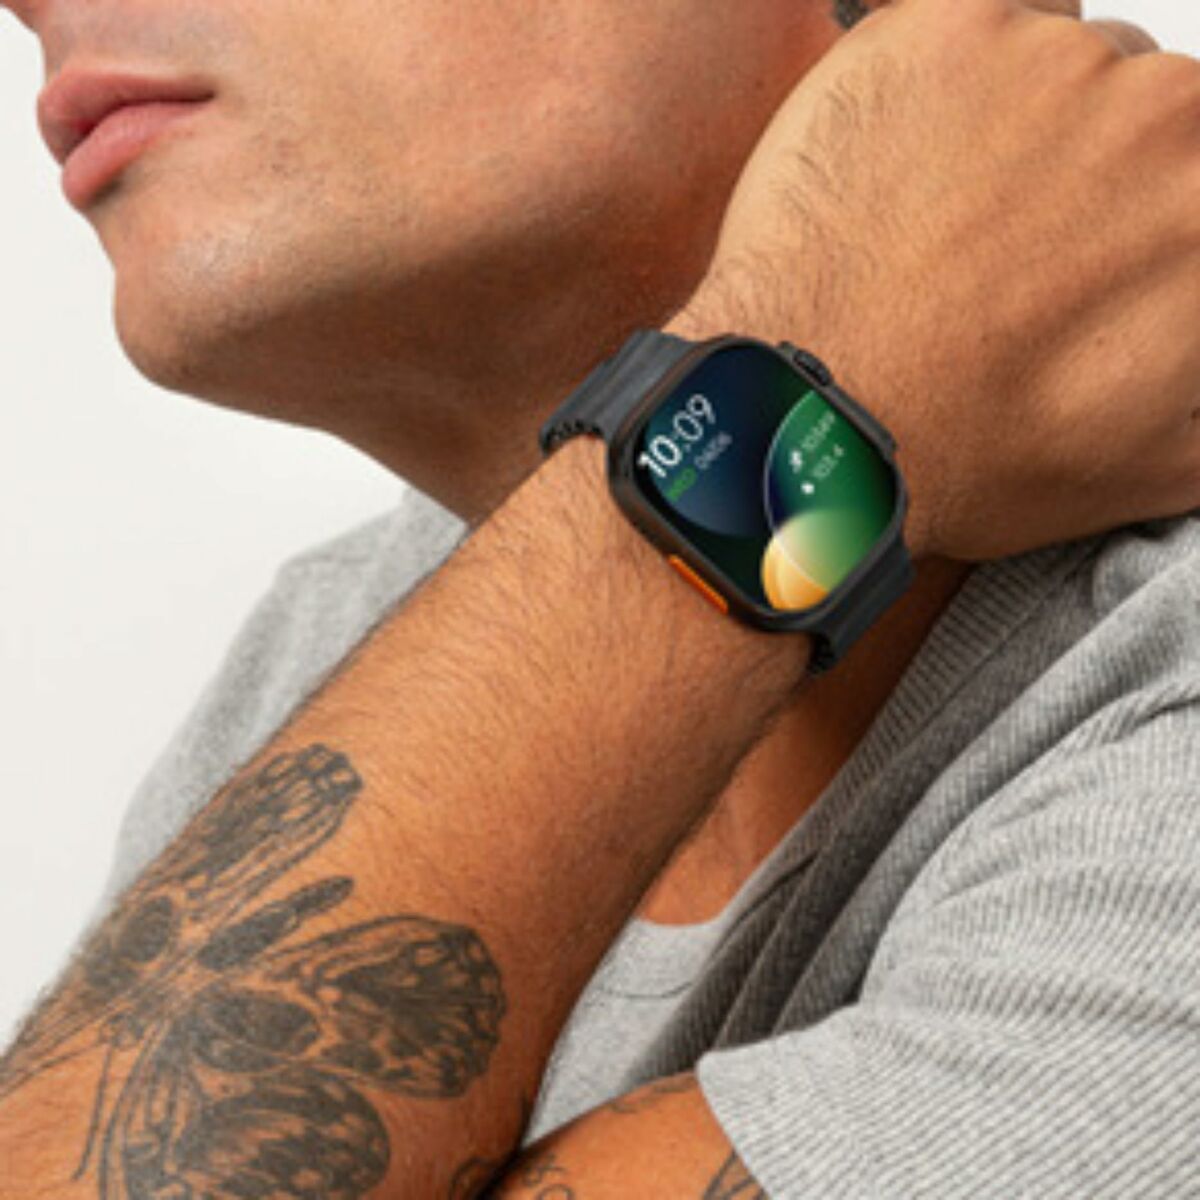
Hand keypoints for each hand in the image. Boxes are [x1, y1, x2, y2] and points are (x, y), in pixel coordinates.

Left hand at [674, 0, 1199, 561]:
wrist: (821, 423)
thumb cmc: (975, 452)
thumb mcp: (1167, 460)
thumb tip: (1193, 325)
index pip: (1192, 177)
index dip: (1141, 223)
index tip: (1089, 255)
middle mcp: (1170, 117)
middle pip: (1145, 117)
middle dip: (1088, 180)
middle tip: (1004, 257)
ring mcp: (1060, 63)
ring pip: (1060, 69)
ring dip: (1014, 131)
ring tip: (938, 227)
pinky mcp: (952, 29)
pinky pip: (976, 30)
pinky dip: (947, 84)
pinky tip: (902, 169)